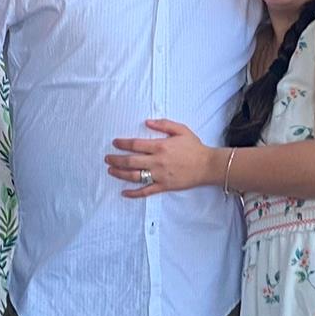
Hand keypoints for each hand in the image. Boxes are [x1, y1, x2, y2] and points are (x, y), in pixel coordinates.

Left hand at [105, 119, 219, 196]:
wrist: (207, 165)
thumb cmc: (194, 147)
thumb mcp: (181, 130)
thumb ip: (163, 124)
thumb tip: (147, 122)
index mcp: (160, 146)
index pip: (135, 145)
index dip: (122, 144)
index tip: (115, 143)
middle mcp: (157, 161)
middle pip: (130, 161)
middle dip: (116, 159)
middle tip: (107, 158)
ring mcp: (159, 175)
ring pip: (134, 176)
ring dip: (120, 174)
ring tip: (111, 171)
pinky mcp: (164, 186)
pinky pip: (146, 191)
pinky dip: (133, 193)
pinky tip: (124, 192)